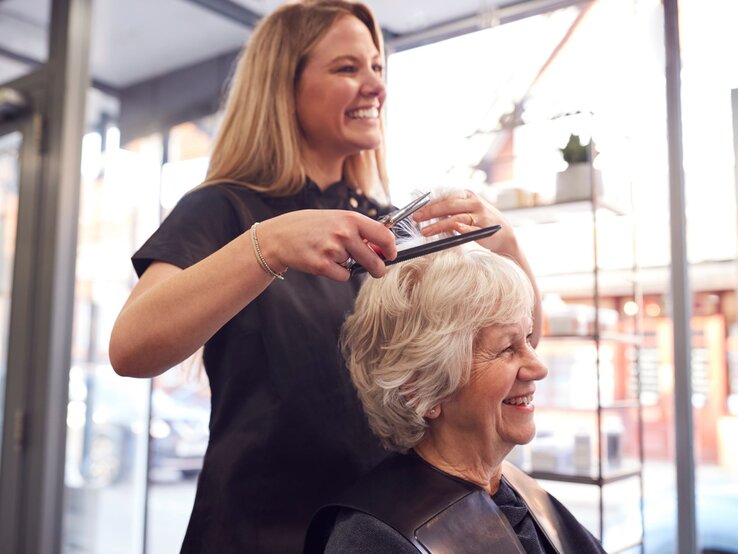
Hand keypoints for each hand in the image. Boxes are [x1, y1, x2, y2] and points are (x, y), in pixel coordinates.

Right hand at [255, 210, 397, 280]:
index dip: (390, 248)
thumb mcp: (337, 219)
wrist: (280, 236)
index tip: (390, 254)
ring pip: (356, 268)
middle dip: (378, 268)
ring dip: (348, 265)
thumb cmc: (311, 226)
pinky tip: (324, 261)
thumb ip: (359, 231)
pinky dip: (338, 273)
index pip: (384, 235)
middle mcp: (344, 233)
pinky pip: (343, 276)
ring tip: (330, 252)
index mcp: (351, 218)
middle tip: (377, 270)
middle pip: (375, 260)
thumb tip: (382, 248)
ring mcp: (333, 250)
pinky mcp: (322, 265)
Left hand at [412, 189, 515, 254]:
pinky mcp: (484, 229)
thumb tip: (425, 212)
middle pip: (449, 205)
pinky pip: (471, 228)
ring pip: (456, 218)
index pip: (445, 196)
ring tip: (425, 231)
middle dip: (430, 211)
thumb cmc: (480, 222)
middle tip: (416, 218)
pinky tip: (455, 229)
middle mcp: (474, 202)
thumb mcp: (466, 210)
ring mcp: (480, 215)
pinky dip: (462, 228)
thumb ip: (450, 210)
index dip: (429, 202)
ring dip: (439, 225)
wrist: (504, 234)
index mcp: (467, 195)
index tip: (415, 209)